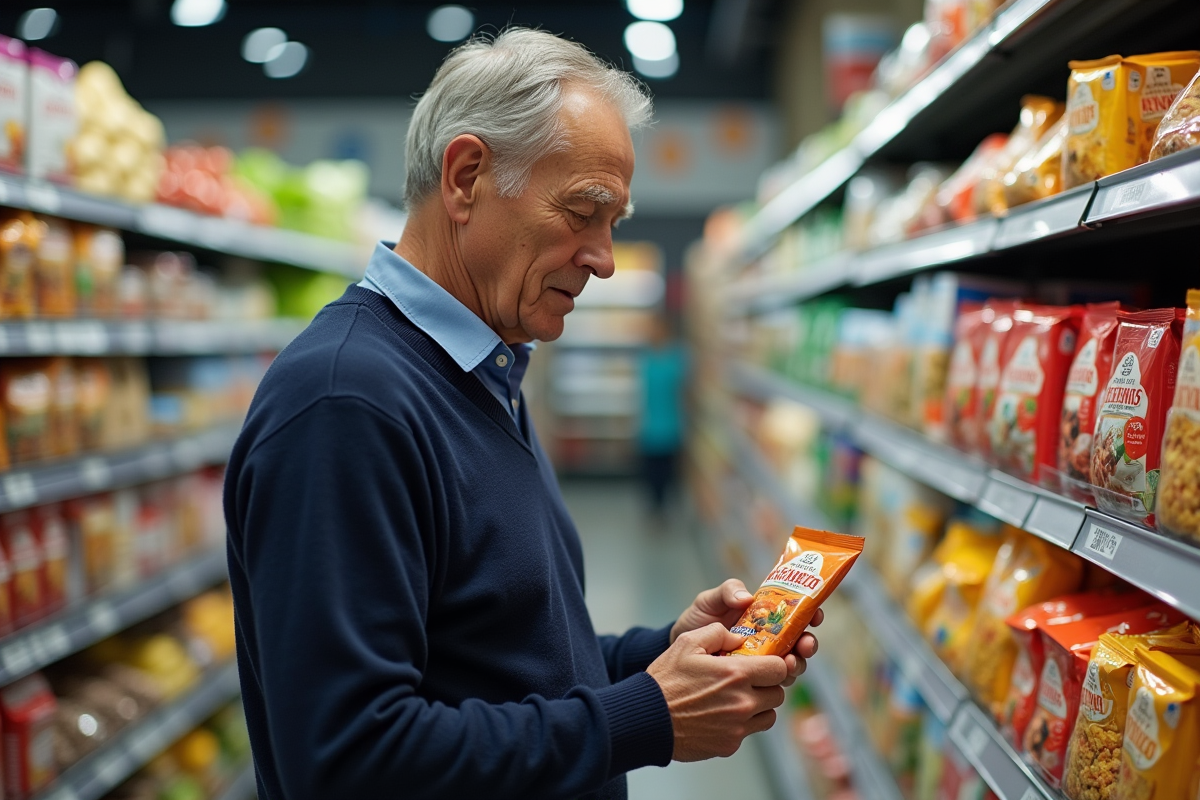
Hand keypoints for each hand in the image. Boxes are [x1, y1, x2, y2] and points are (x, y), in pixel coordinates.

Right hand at [647, 622, 787, 760]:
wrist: (648, 718)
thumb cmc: (666, 681)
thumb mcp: (686, 642)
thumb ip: (717, 633)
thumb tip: (740, 637)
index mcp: (736, 674)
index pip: (779, 669)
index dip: (773, 664)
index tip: (762, 664)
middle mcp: (743, 702)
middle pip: (777, 693)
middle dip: (766, 685)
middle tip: (748, 681)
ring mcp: (738, 727)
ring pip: (768, 715)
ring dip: (759, 706)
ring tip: (737, 699)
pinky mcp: (730, 745)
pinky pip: (749, 732)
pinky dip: (741, 724)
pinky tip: (721, 715)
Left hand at [669, 578, 823, 685]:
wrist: (677, 650)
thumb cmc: (697, 621)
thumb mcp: (709, 601)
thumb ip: (727, 591)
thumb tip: (747, 597)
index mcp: (764, 617)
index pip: (795, 614)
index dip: (810, 614)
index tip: (814, 615)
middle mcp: (769, 640)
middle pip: (799, 643)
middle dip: (808, 644)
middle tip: (804, 645)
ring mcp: (762, 662)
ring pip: (790, 666)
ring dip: (796, 665)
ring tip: (788, 665)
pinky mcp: (752, 683)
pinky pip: (771, 685)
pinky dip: (777, 684)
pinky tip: (772, 683)